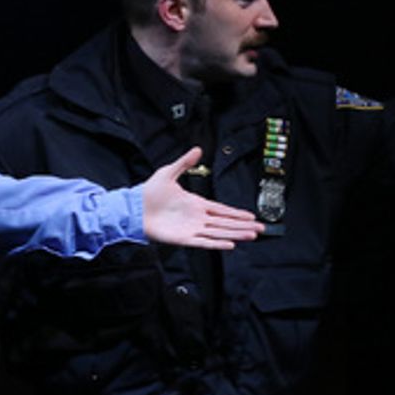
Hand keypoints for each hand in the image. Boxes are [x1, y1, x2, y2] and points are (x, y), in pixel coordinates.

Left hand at [142, 148, 263, 247]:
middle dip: (243, 226)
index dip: (237, 213)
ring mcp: (192, 229)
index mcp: (196, 203)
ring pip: (219, 233)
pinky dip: (217, 244)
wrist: (133, 208)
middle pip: (226, 223)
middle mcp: (197, 218)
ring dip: (236, 235)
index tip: (251, 216)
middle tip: (260, 229)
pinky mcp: (183, 238)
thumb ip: (184, 162)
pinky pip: (204, 242)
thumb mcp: (168, 172)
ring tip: (252, 236)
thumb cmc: (149, 192)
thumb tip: (197, 149)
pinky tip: (230, 244)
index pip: (222, 209)